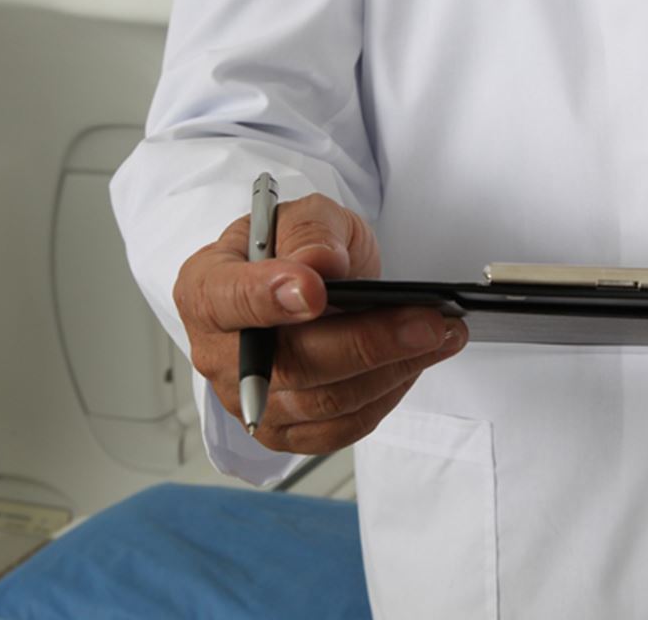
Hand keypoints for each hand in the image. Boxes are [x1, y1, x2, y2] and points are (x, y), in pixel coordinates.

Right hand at [173, 193, 468, 453]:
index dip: (269, 298)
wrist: (308, 283)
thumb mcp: (305, 216)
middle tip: (427, 321)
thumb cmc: (297, 248)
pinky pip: (341, 427)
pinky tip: (417, 362)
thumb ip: (310, 231)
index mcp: (205, 289)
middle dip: (366, 343)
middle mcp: (219, 354)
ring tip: (441, 334)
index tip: (315, 291)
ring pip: (324, 401)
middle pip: (289, 364)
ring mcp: (251, 401)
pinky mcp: (288, 431)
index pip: (227, 300)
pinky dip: (387, 395)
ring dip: (393, 370)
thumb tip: (319, 263)